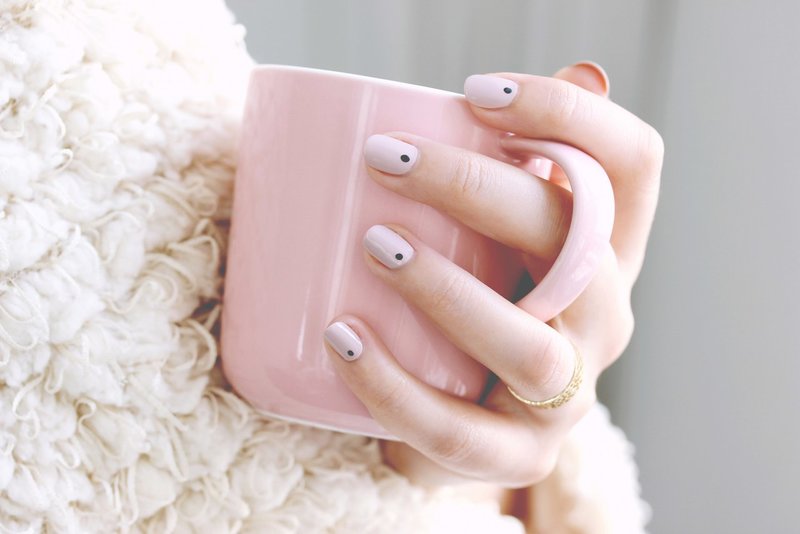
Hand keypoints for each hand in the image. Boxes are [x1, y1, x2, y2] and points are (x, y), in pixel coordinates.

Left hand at [322, 62, 662, 487]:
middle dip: (478, 189)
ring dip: (448, 290)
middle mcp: (604, 317)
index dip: (570, 115)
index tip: (474, 90)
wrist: (463, 415)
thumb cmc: (476, 300)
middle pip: (577, 242)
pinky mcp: (515, 455)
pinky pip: (457, 429)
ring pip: (529, 345)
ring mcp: (566, 393)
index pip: (631, 165)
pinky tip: (342, 338)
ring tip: (375, 246)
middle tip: (383, 157)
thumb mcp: (495, 232)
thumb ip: (502, 164)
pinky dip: (393, 384)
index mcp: (607, 249)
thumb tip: (521, 82)